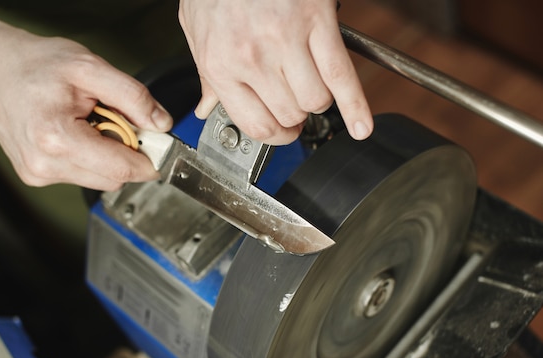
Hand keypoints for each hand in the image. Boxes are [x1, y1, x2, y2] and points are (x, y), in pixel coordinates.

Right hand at [0, 34, 172, 189]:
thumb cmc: (35, 66)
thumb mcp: (91, 68)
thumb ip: (133, 97)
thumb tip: (161, 124)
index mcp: (56, 138)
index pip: (121, 169)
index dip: (148, 159)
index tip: (158, 145)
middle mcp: (44, 164)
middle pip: (113, 180)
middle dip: (125, 154)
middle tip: (114, 122)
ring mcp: (37, 174)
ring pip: (99, 180)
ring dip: (105, 156)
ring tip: (88, 124)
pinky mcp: (34, 176)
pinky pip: (81, 176)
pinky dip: (88, 158)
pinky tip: (73, 133)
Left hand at [179, 0, 372, 144]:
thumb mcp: (196, 29)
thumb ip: (206, 74)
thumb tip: (207, 108)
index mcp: (221, 65)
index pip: (257, 125)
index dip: (275, 135)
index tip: (282, 132)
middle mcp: (253, 58)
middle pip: (290, 115)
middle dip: (296, 117)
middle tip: (296, 107)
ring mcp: (286, 41)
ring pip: (316, 101)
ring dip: (318, 100)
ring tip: (311, 86)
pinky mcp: (317, 22)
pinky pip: (342, 76)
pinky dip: (356, 105)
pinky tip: (361, 125)